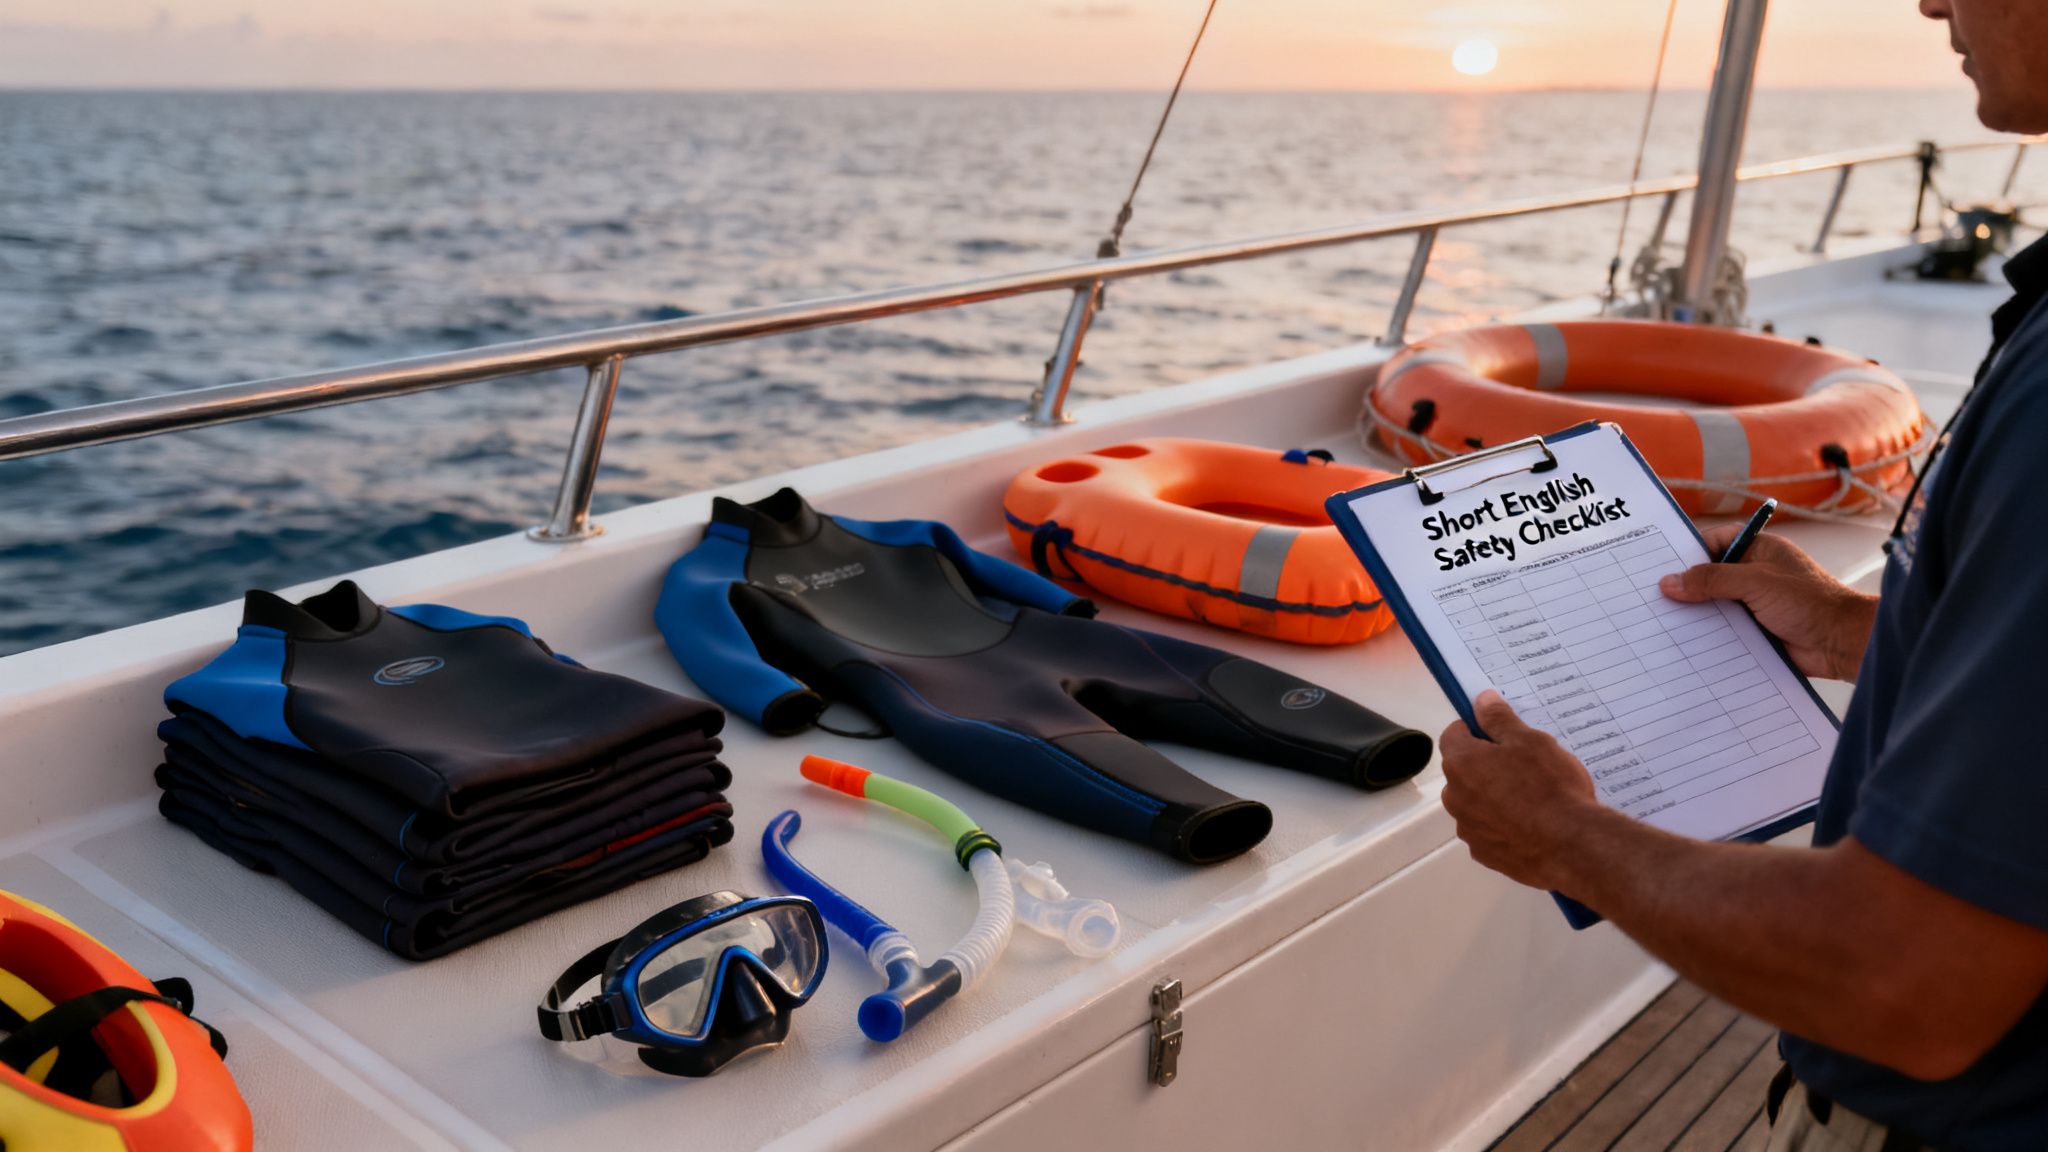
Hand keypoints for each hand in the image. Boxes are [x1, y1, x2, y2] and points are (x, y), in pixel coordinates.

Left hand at [1439, 690, 1603, 890]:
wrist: (1572, 845)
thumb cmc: (1550, 786)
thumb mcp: (1530, 741)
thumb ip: (1499, 719)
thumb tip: (1481, 700)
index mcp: (1461, 763)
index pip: (1454, 734)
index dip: (1477, 729)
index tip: (1502, 734)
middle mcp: (1455, 796)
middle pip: (1464, 770)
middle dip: (1486, 765)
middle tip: (1525, 767)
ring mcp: (1468, 828)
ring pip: (1476, 802)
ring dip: (1494, 797)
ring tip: (1533, 799)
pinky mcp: (1484, 853)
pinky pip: (1489, 831)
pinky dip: (1503, 826)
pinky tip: (1531, 826)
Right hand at [1658, 527, 1877, 681]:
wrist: (1843, 643)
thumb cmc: (1810, 602)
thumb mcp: (1755, 582)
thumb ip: (1711, 580)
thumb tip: (1669, 582)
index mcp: (1759, 550)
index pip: (1715, 543)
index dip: (1688, 553)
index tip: (1659, 565)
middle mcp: (1755, 575)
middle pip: (1710, 577)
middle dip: (1687, 588)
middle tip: (1653, 597)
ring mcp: (1755, 604)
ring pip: (1715, 606)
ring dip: (1696, 615)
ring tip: (1661, 623)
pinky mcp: (1755, 632)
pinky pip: (1724, 631)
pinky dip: (1708, 637)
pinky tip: (1685, 644)